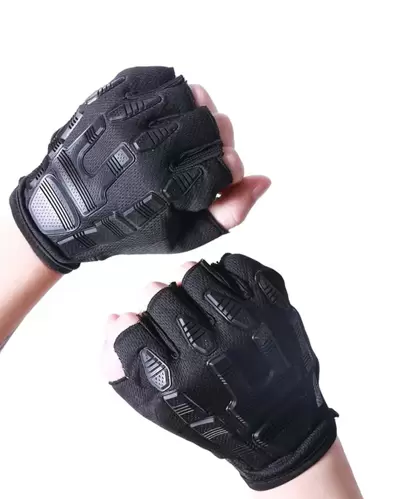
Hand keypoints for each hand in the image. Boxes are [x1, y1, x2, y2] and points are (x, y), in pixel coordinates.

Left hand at [10, 66, 269, 272]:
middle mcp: (146, 146)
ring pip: (192, 96)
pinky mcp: (111, 96)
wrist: (68, 212)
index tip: (219, 177)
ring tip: (184, 137)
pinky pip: (160, 77)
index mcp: (164, 185)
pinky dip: (173, 94)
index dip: (230, 171)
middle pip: (214, 125)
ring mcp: (126, 116)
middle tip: (203, 156)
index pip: (226, 162)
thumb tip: (264, 180)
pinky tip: (167, 117)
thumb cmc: (127, 228)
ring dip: (198, 116)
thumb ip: (228, 214)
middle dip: (218, 143)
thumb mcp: (181, 236)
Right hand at [101, 254, 336, 490]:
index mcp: (178, 381)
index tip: (137, 325)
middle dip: (155, 301)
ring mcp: (245, 325)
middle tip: (167, 310)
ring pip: (194, 273)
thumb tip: (115, 319)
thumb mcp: (162, 410)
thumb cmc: (216, 419)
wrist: (279, 428)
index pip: (130, 331)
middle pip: (158, 297)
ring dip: (186, 281)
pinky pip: (237, 264)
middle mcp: (211, 351)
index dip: (130, 326)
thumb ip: (124, 370)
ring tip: (192, 295)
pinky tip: (223, 288)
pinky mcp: (274, 308)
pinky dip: (225, 269)